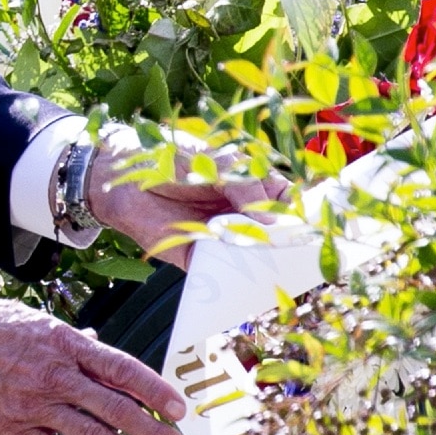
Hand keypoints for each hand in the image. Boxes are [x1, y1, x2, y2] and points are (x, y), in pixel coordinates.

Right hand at [0, 272, 187, 434]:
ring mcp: (32, 404)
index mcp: (63, 343)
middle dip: (151, 431)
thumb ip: (65, 338)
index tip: (178, 407)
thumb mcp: (29, 319)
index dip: (153, 390)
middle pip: (115, 408)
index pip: (121, 368)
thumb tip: (94, 344)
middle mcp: (54, 375)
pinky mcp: (9, 428)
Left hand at [86, 132, 290, 269]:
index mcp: (249, 185)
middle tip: (303, 255)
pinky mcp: (197, 257)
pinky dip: (233, 277)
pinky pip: (221, 272)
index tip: (315, 224)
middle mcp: (239, 213)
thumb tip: (271, 223)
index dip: (300, 212)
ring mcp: (221, 236)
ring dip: (263, 264)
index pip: (285, 201)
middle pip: (272, 235)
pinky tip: (243, 277)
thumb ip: (245, 187)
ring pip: (251, 257)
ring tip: (279, 270)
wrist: (121, 173)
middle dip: (287, 245)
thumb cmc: (171, 156)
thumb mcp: (215, 163)